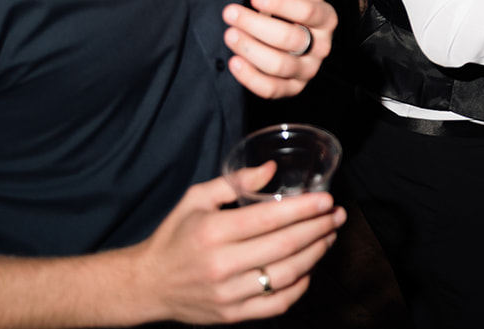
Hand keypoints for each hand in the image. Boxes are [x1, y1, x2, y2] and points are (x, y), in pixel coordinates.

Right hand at [126, 166, 345, 324]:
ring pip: (286, 274)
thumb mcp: (195, 199)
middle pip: (285, 246)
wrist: (146, 285)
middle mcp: (221, 264)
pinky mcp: (232, 315)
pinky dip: (300, 286)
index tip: (327, 200)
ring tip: (329, 237)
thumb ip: (234, 182)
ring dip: (315, 254)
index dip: (305, 209)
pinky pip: (277, 303)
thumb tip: (271, 169)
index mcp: (213, 232)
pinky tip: (309, 268)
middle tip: (337, 215)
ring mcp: (228, 294)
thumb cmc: (174, 237)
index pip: (270, 219)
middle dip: (319, 228)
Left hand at [223, 0, 337, 98]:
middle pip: (292, 39)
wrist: (288, 35)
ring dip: (251, 50)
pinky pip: (272, 89)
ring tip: (230, 35)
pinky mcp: (292, 88)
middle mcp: (321, 45)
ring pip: (281, 65)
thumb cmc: (292, 10)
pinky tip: (234, 62)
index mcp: (326, 18)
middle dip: (257, 25)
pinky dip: (251, 78)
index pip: (308, 11)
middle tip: (231, 13)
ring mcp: (308, 69)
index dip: (281, 4)